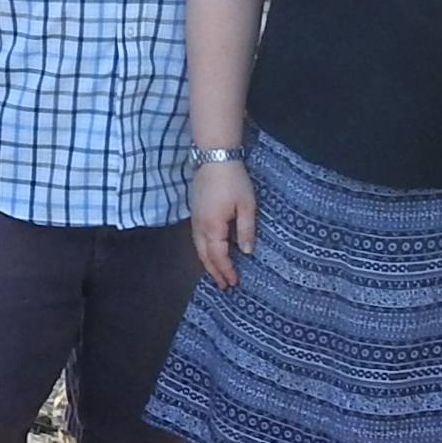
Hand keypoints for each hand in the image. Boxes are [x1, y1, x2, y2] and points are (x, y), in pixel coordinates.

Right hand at [190, 158, 256, 286]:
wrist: (214, 157)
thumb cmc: (234, 181)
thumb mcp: (247, 206)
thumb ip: (246, 230)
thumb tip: (246, 251)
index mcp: (213, 227)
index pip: (218, 255)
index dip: (226, 270)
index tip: (234, 282)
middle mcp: (199, 226)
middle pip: (204, 255)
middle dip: (214, 271)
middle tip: (224, 285)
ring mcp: (194, 218)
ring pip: (198, 247)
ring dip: (207, 262)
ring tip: (216, 272)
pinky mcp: (194, 211)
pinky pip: (196, 238)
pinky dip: (203, 250)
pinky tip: (210, 251)